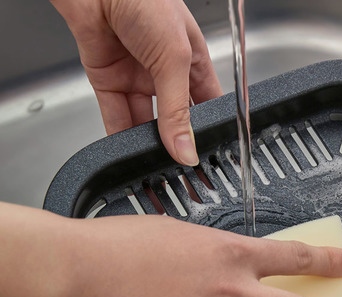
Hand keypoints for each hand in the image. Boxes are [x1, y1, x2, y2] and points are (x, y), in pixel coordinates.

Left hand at [51, 0, 222, 164]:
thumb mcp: (175, 57)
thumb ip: (178, 110)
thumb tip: (187, 150)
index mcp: (192, 63)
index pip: (207, 108)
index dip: (210, 134)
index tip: (211, 160)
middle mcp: (166, 74)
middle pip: (176, 120)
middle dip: (179, 145)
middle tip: (185, 173)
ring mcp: (137, 79)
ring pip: (146, 124)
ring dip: (150, 146)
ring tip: (157, 168)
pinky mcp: (109, 82)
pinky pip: (117, 117)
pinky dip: (120, 138)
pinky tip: (130, 155)